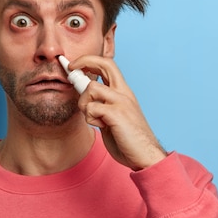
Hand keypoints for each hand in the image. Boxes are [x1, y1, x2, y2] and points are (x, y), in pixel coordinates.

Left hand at [69, 55, 166, 169]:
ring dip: (84, 104)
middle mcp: (124, 93)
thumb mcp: (113, 117)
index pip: (108, 66)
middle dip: (85, 61)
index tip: (74, 65)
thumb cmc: (128, 140)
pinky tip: (101, 126)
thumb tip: (84, 98)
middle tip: (71, 69)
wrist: (146, 156)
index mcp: (124, 92)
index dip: (90, 61)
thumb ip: (102, 106)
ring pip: (91, 88)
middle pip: (105, 64)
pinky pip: (92, 107)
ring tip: (94, 118)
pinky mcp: (117, 113)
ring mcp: (121, 102)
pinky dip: (90, 118)